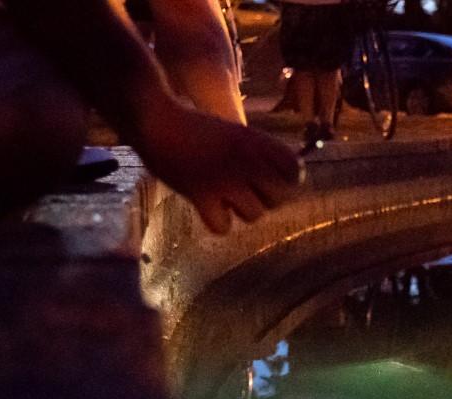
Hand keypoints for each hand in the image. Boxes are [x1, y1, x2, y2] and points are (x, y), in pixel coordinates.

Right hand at [134, 101, 302, 232]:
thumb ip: (261, 153)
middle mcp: (246, 160)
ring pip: (254, 214)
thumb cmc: (195, 129)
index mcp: (256, 141)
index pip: (294, 170)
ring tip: (223, 195)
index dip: (288, 180)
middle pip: (279, 198)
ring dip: (240, 210)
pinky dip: (217, 222)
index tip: (272, 180)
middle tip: (246, 191)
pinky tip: (209, 207)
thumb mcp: (236, 132)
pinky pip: (223, 226)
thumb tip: (286, 182)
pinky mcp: (200, 195)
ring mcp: (224, 179)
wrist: (156, 120)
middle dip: (266, 198)